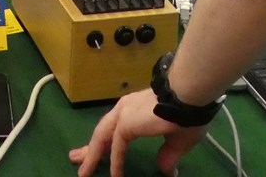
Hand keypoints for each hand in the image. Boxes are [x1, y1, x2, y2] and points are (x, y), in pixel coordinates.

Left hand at [69, 89, 209, 176]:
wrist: (189, 97)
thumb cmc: (187, 114)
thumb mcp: (178, 141)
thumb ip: (168, 155)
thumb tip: (168, 171)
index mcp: (136, 109)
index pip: (114, 128)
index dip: (105, 143)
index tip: (96, 153)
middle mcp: (126, 108)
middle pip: (102, 132)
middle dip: (90, 148)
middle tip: (76, 159)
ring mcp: (124, 113)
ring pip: (102, 137)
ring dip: (92, 156)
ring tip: (83, 173)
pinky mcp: (126, 122)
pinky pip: (117, 146)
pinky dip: (115, 162)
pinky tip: (116, 176)